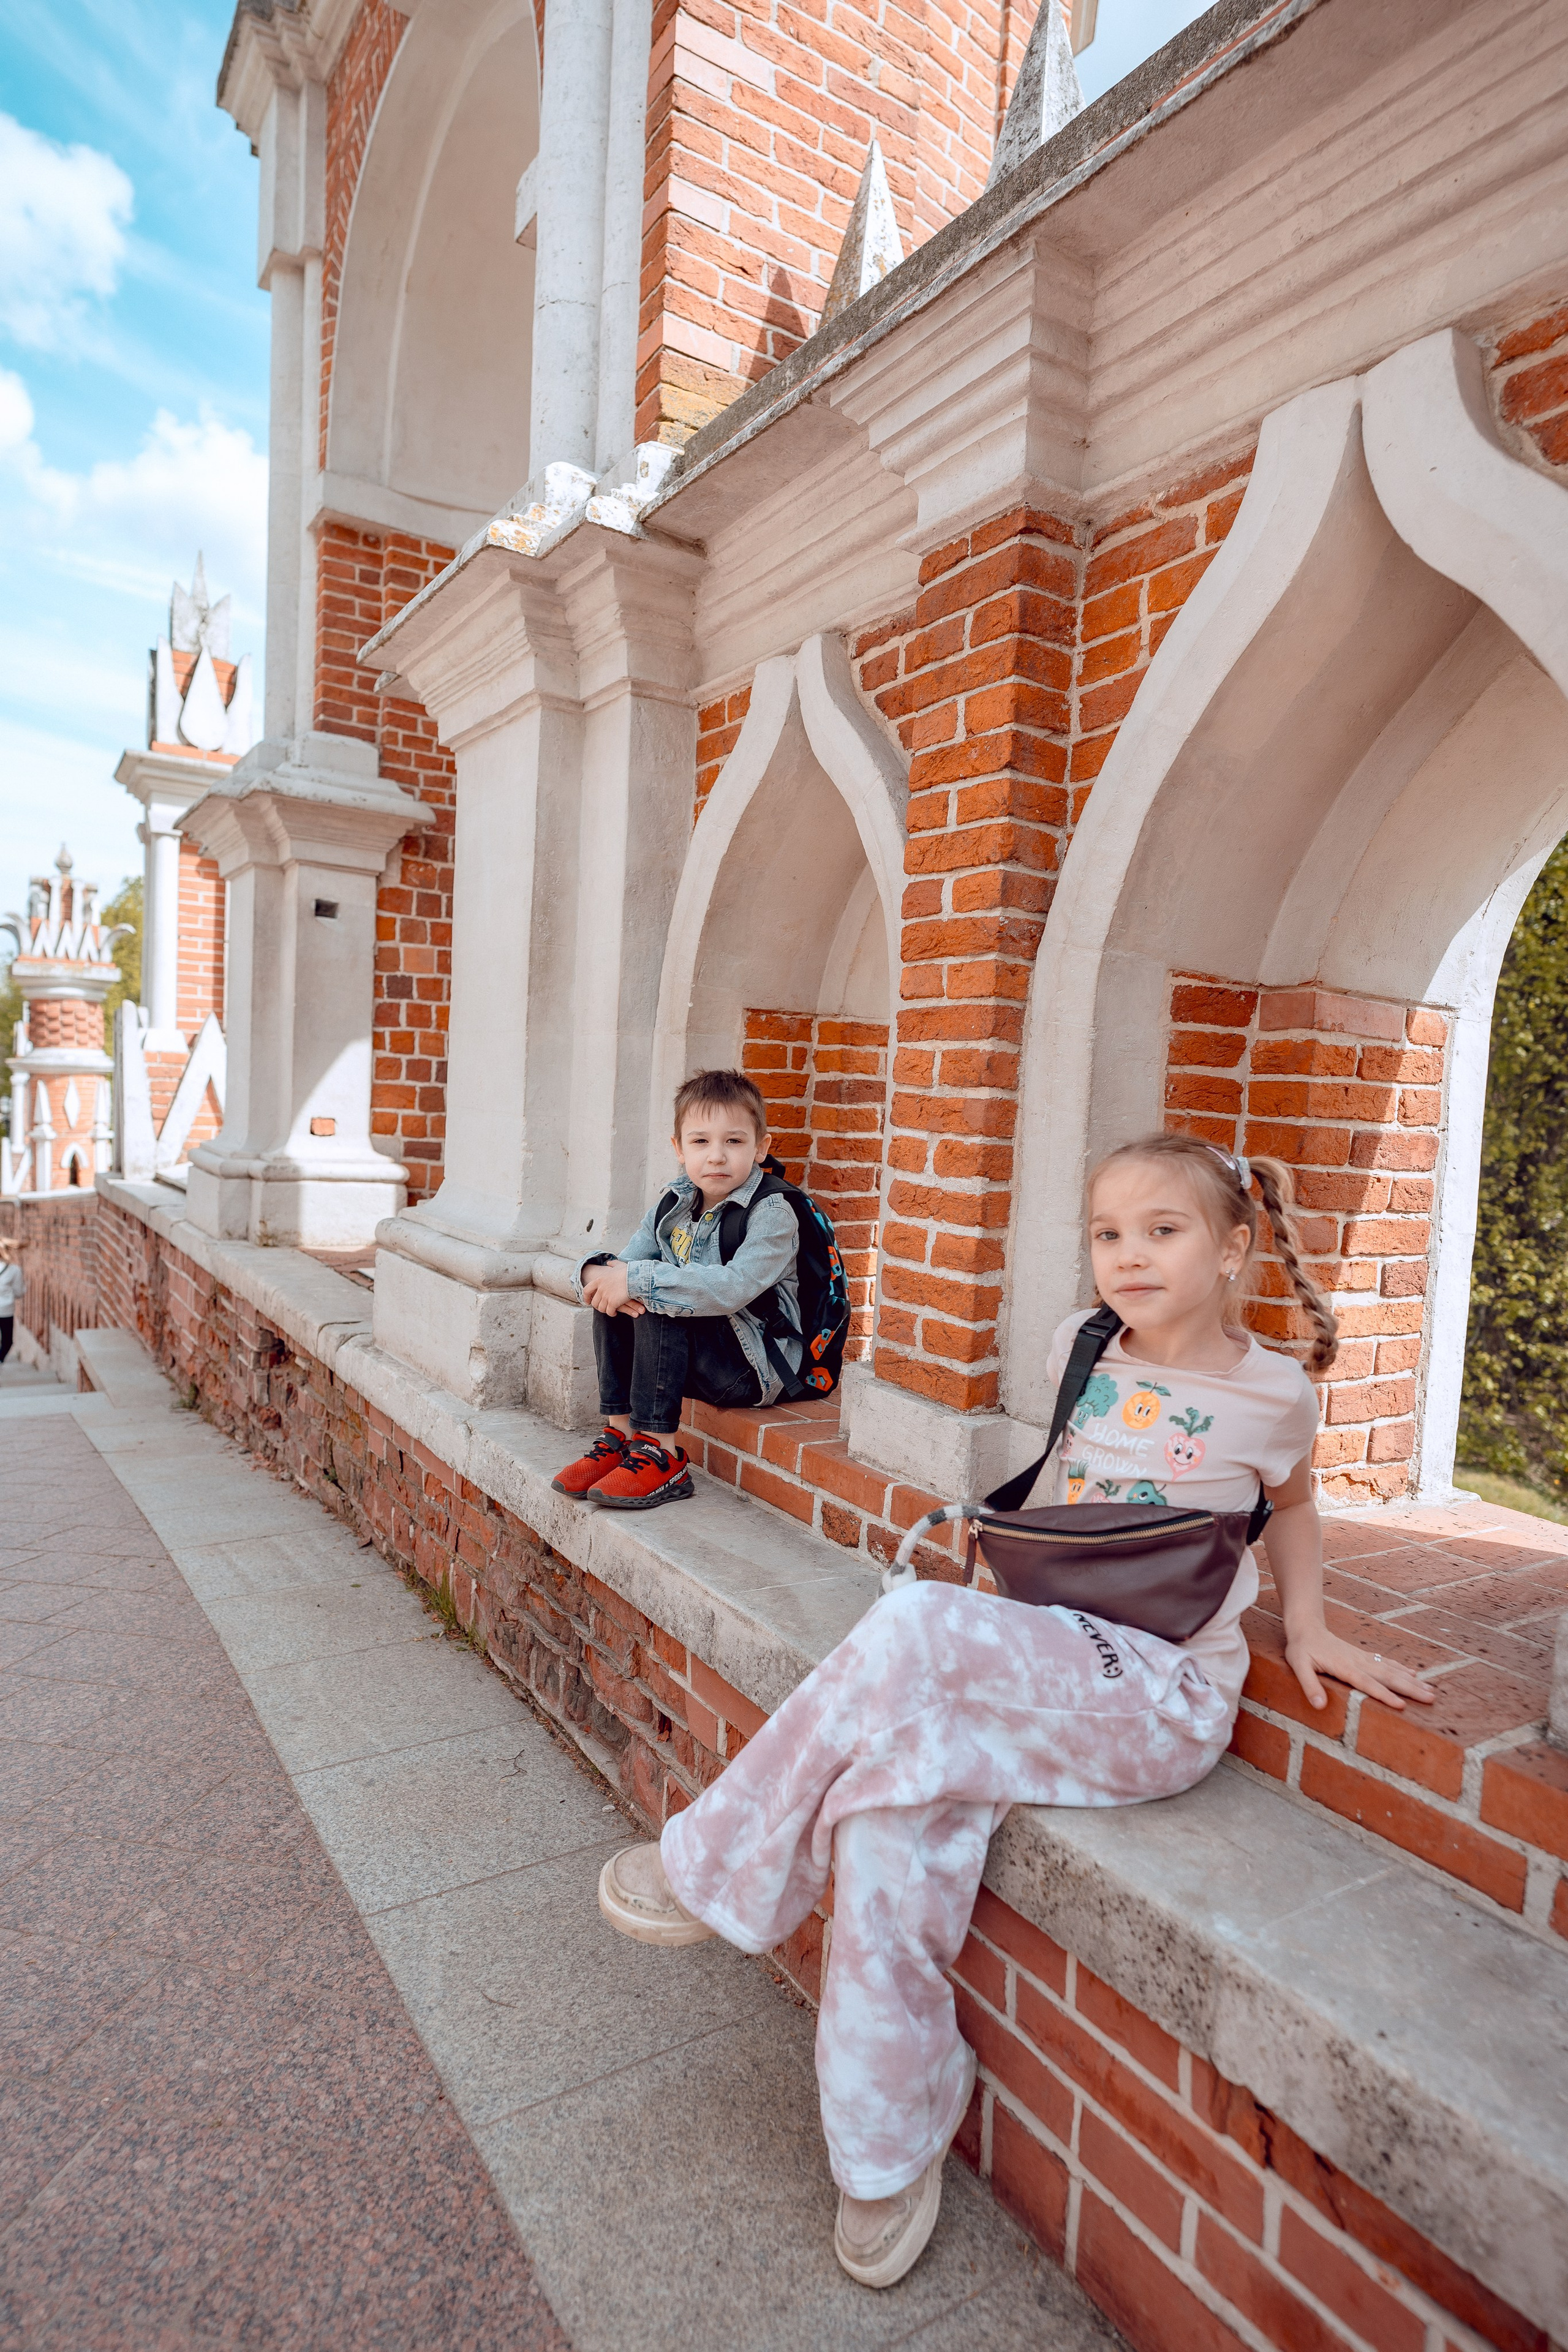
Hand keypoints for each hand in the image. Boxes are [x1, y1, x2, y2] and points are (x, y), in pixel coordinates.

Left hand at [583, 1260, 634, 1314]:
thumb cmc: (629, 1271)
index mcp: (599, 1280)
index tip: (587, 1302)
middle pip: (594, 1302)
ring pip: (601, 1308)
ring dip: (605, 1310)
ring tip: (610, 1311)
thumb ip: (612, 1264)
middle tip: (603, 1308)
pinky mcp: (613, 1303)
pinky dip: (611, 1313)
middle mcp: (600, 1288)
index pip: (587, 1290)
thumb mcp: (619, 1265)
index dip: (586, 1297)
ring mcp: (606, 1296)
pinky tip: (615, 1313)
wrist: (635, 1278)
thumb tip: (609, 1262)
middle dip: (598, 1306)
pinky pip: (609, 1312)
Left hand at [1285, 1621, 1434, 1713]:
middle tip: (1431, 1699)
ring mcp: (1362, 1658)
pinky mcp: (1363, 1656)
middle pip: (1387, 1677)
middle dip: (1410, 1689)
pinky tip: (1414, 1674)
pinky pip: (1386, 1663)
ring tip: (1430, 1690)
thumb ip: (1309, 1685)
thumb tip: (1319, 1706)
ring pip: (1391, 1670)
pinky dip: (1401, 1669)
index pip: (1367, 1683)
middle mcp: (1358, 1661)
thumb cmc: (1301, 1649)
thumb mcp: (1298, 1666)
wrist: (1307, 1627)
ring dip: (1411, 1680)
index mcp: (1344, 1667)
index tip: (1402, 1705)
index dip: (1384, 1695)